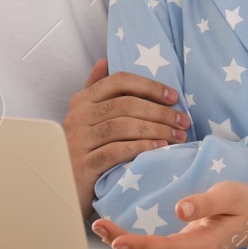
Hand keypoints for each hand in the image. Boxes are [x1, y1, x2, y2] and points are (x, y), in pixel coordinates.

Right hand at [64, 59, 189, 214]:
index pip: (119, 80)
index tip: (174, 97)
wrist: (64, 188)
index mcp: (81, 100)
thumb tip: (104, 61)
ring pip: (124, 126)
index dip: (149, 86)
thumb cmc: (84, 151)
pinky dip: (142, 147)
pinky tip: (161, 149)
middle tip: (183, 122)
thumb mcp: (86, 118)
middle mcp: (78, 116)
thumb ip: (95, 89)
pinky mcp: (84, 165)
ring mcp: (79, 140)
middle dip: (160, 112)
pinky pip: (117, 150)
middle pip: (126, 104)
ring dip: (157, 130)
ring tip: (178, 137)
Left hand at [91, 182, 247, 248]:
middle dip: (122, 245)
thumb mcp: (230, 195)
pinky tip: (118, 236)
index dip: (140, 246)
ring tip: (101, 230)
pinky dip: (132, 248)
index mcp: (205, 244)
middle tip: (98, 226)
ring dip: (123, 248)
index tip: (117, 239)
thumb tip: (180, 210)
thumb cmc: (242, 205)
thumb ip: (206, 203)